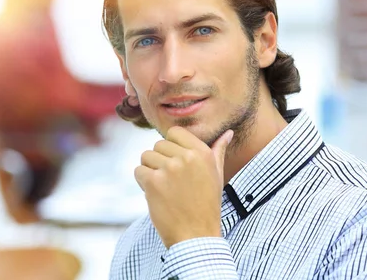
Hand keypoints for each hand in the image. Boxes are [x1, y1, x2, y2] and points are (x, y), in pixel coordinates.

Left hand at [134, 126, 233, 247]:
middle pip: (158, 145)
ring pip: (146, 157)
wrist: (196, 235)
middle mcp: (186, 158)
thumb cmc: (206, 205)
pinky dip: (142, 182)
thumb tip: (227, 133)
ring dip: (149, 171)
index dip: (171, 146)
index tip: (175, 162)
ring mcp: (169, 169)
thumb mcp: (217, 175)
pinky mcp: (153, 182)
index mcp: (202, 153)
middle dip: (159, 160)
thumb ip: (218, 151)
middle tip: (171, 181)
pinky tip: (156, 195)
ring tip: (163, 188)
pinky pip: (138, 171)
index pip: (175, 132)